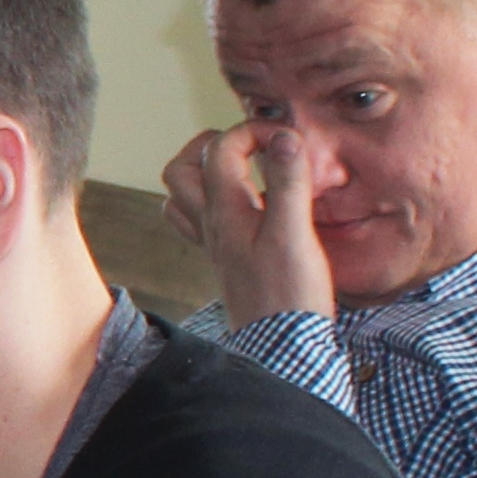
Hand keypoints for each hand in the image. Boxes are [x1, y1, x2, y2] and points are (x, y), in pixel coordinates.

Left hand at [159, 123, 336, 330]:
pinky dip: (214, 202)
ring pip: (184, 195)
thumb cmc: (289, 294)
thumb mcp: (295, 233)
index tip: (286, 136)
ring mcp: (215, 243)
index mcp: (224, 211)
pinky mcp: (227, 259)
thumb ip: (289, 183)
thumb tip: (283, 138)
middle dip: (213, 142)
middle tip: (253, 142)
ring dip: (204, 171)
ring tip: (242, 164)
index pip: (220, 148)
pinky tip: (246, 204)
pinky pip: (201, 221)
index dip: (252, 131)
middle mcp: (210, 224)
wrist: (283, 346)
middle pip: (181, 168)